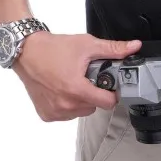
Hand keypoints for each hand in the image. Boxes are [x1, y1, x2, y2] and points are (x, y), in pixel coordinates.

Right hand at [13, 32, 141, 121]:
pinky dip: (66, 105)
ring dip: (80, 100)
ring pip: (80, 112)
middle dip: (93, 93)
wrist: (26, 51)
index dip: (111, 92)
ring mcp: (55, 111)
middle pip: (94, 107)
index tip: (107, 84)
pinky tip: (60, 89)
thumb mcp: (86, 45)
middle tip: (85, 77)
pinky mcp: (46, 114)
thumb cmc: (53, 48)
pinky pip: (65, 115)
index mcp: (77, 89)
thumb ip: (113, 49)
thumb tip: (133, 47)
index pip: (108, 103)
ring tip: (71, 81)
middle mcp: (65, 104)